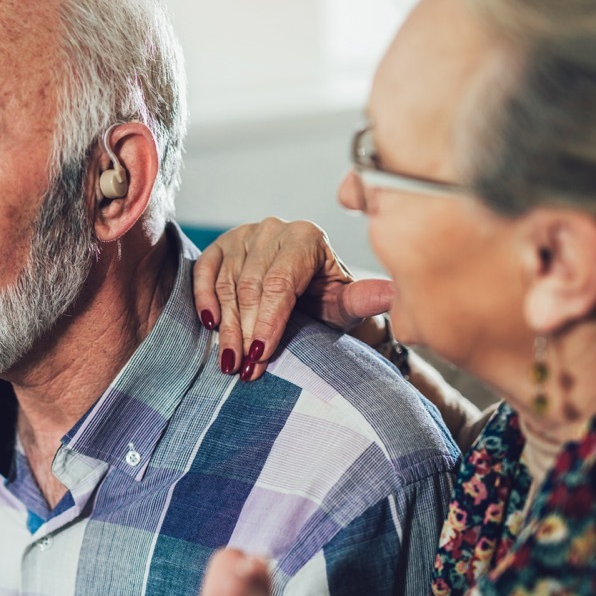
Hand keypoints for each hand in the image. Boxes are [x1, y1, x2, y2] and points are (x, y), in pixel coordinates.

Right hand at [193, 218, 394, 380]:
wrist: (309, 291)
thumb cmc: (327, 300)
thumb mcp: (346, 305)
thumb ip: (364, 299)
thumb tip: (392, 294)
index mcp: (308, 237)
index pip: (281, 282)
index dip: (268, 321)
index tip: (260, 354)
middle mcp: (275, 228)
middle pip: (251, 286)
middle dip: (246, 331)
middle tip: (243, 367)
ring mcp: (246, 234)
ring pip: (227, 282)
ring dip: (226, 326)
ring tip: (229, 360)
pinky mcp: (223, 244)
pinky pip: (205, 269)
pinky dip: (203, 297)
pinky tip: (210, 324)